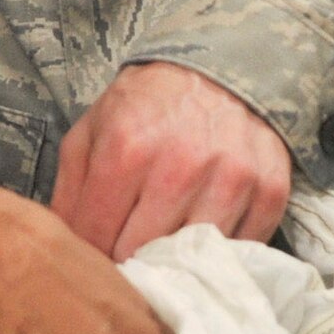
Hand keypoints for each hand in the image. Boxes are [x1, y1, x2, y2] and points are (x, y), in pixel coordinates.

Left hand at [52, 61, 290, 259]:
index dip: (89, 253)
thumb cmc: (144, 108)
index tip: (94, 258)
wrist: (216, 69)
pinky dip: (220, 255)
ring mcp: (230, 179)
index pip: (97, 235)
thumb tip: (64, 250)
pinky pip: (239, 252)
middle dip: (128, 260)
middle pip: (142, 254)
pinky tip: (205, 239)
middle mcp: (181, 165)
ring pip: (191, 261)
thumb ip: (69, 192)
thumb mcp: (91, 133)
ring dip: (176, 263)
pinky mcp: (269, 191)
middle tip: (127, 257)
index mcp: (127, 148)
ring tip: (166, 252)